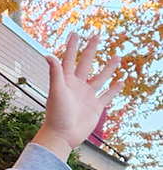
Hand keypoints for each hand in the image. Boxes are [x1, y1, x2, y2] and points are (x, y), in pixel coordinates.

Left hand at [33, 33, 119, 160]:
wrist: (62, 136)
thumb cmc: (56, 114)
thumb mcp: (56, 91)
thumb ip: (55, 73)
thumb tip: (48, 54)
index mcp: (66, 80)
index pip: (69, 58)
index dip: (72, 46)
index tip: (76, 33)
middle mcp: (77, 86)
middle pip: (86, 63)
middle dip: (91, 49)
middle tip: (98, 35)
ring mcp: (87, 96)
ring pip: (100, 78)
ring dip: (108, 68)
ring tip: (117, 56)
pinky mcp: (95, 107)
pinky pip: (107, 95)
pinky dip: (114, 89)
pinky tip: (122, 81)